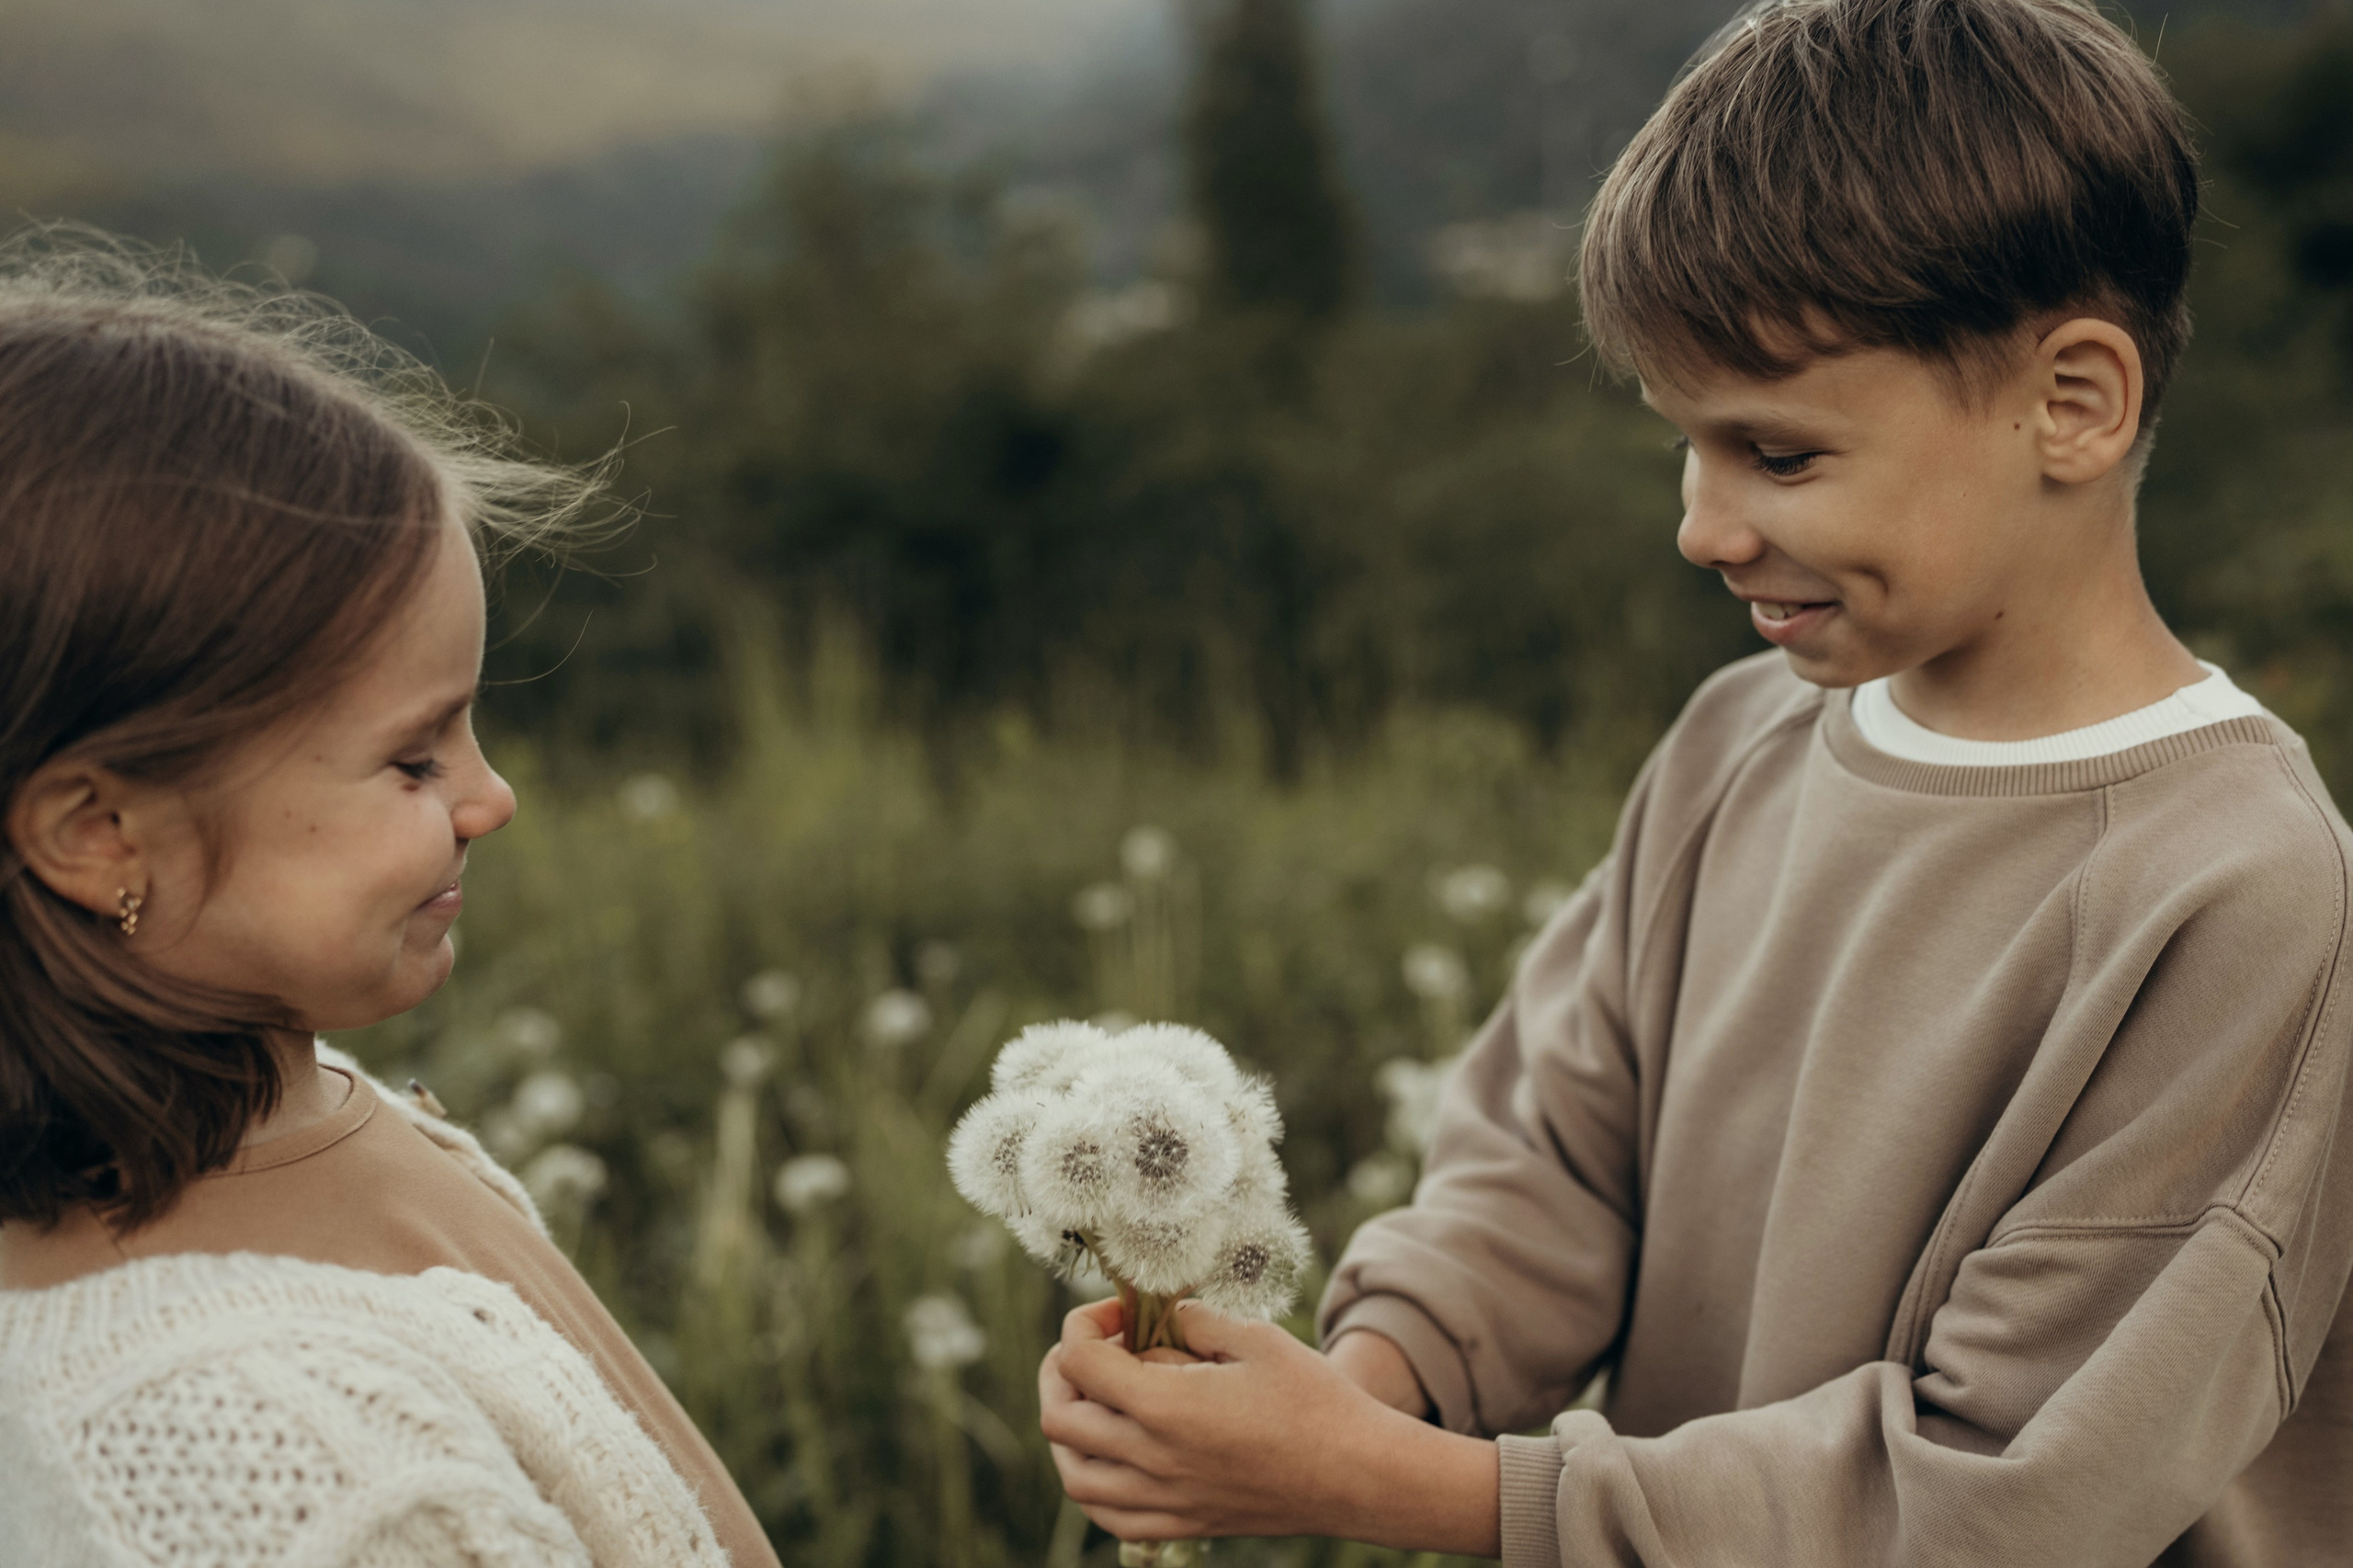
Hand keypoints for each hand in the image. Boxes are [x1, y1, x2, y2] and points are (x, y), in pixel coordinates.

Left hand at [1037, 1298, 1499, 1555]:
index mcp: (1166, 1407)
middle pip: (1060, 1418)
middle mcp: (1153, 1459)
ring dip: (1070, 1430)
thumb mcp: (1254, 1337)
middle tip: (1095, 1348)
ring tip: (1095, 1401)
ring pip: (1075, 1476)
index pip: (1080, 1361)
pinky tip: (1114, 1456)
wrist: (1357, 1474)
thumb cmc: (1313, 1400)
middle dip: (1062, 1370)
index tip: (1121, 1312)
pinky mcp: (1184, 1523)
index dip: (1086, 1323)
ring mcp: (1166, 1499)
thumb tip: (1165, 1317)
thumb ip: (1196, 1322)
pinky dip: (1094, 1483)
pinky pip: (1109, 1516)